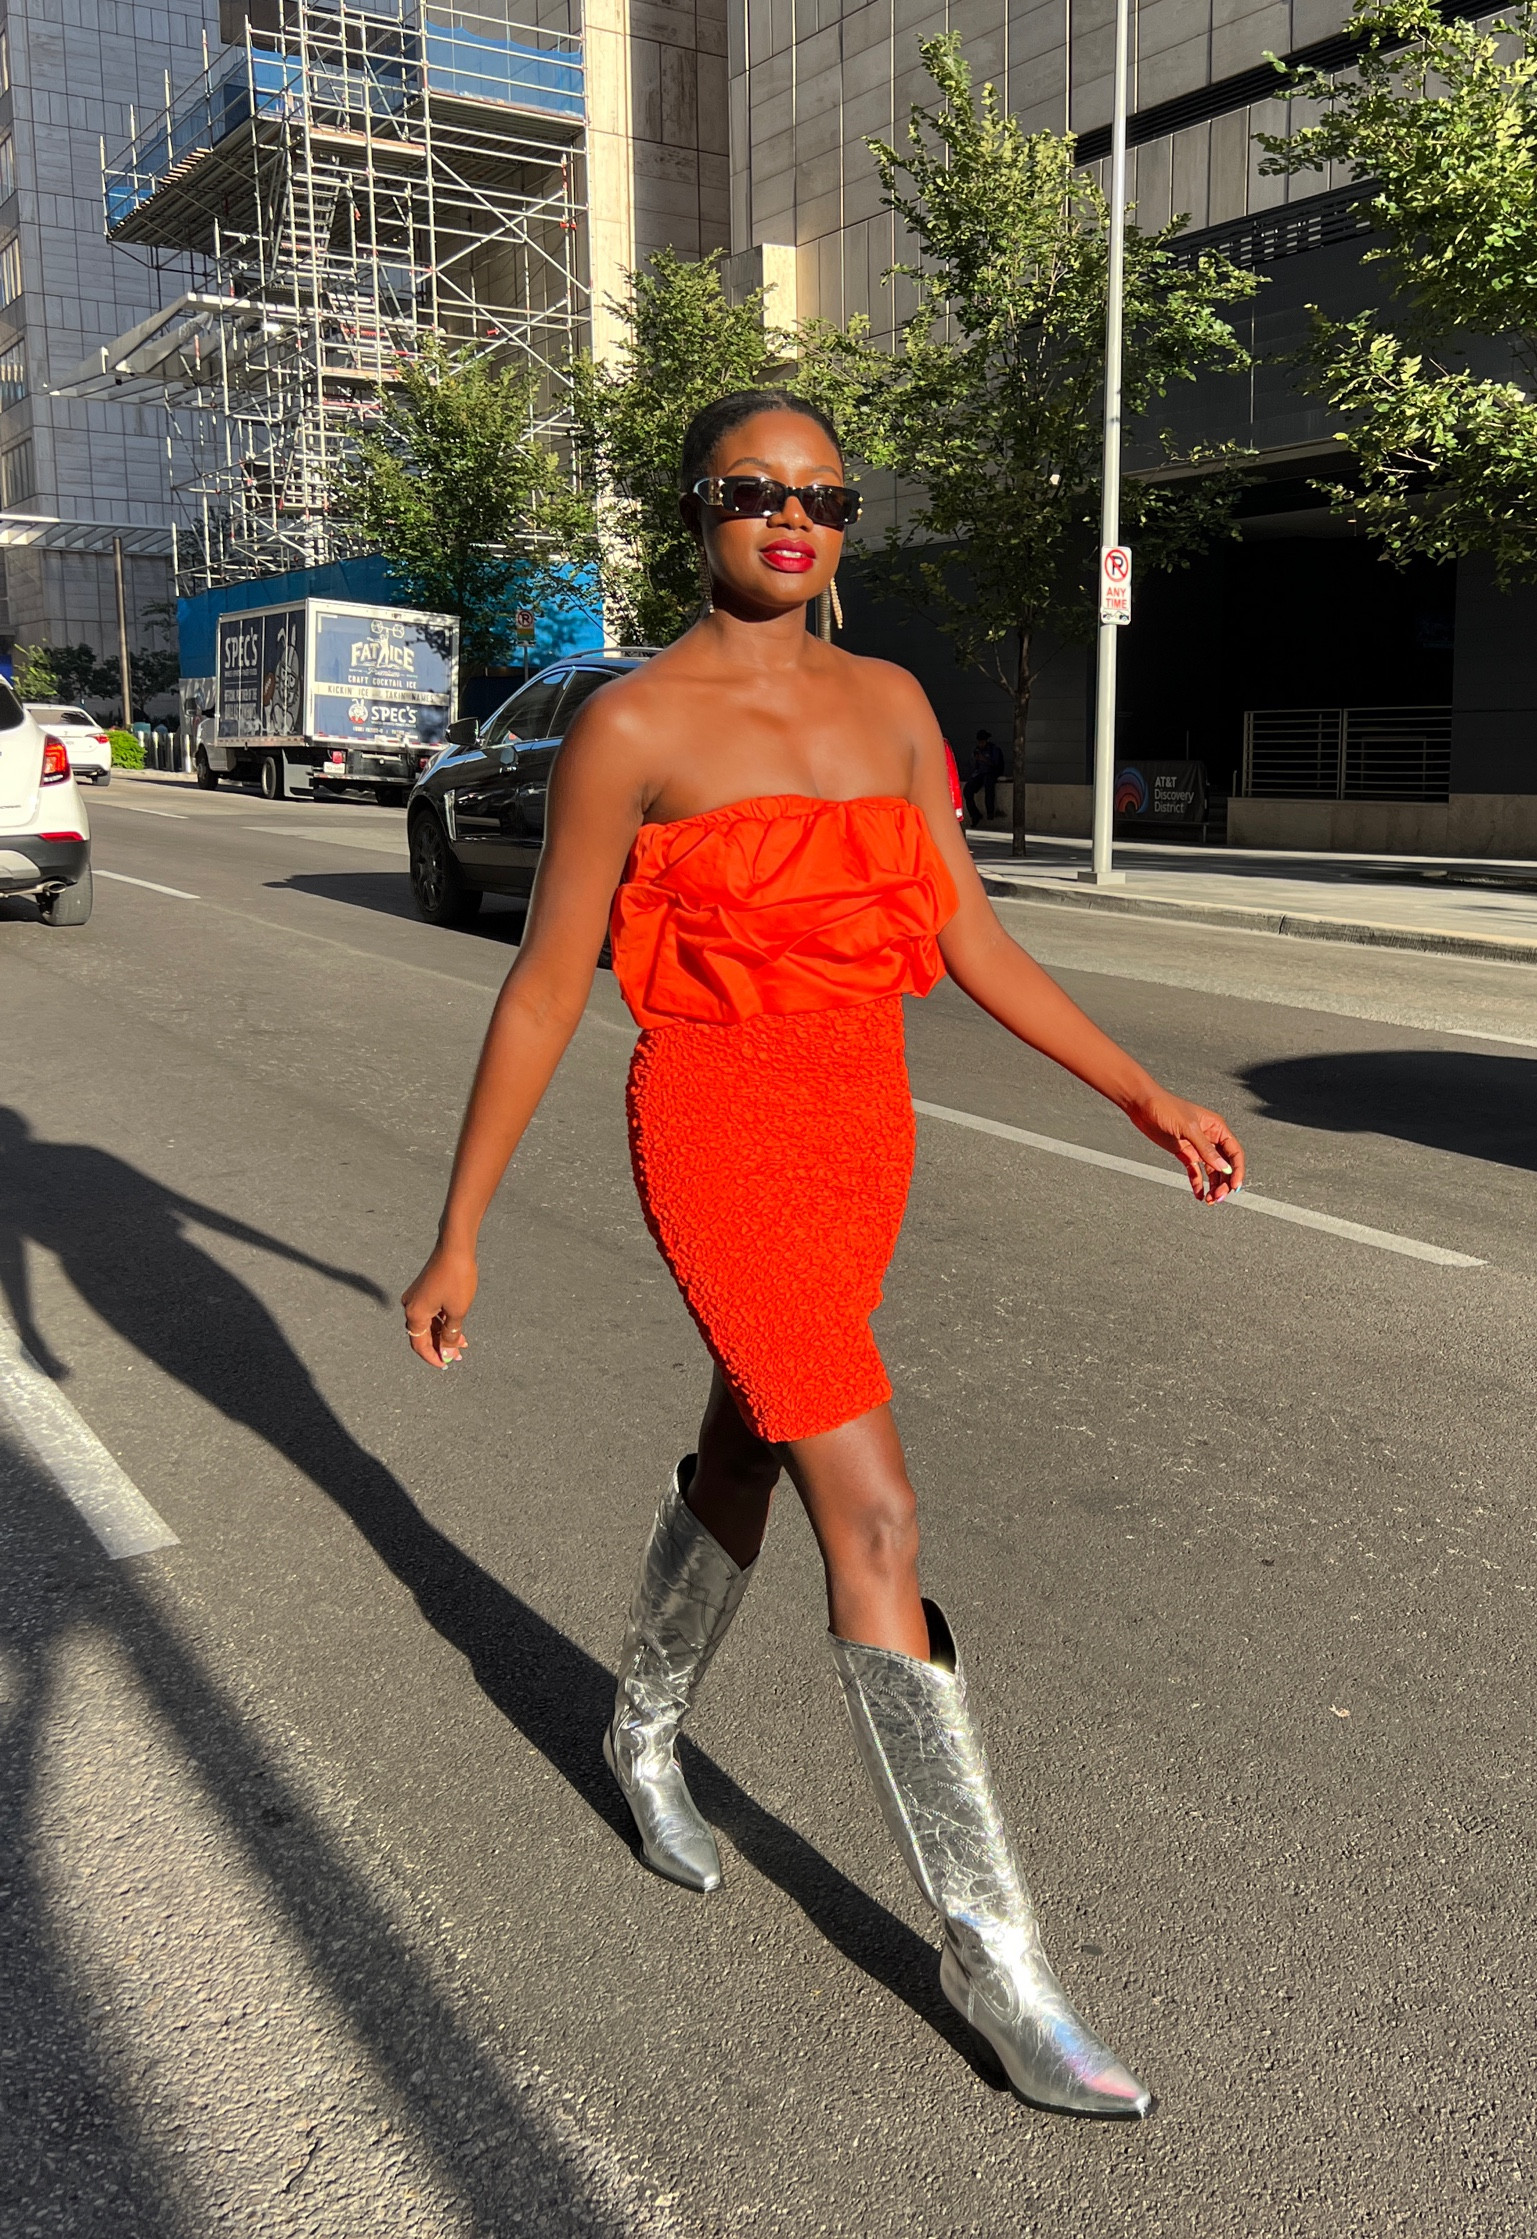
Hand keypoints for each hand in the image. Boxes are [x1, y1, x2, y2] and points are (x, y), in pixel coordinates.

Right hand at [400, 1243, 477, 1367]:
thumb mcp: (457, 1312)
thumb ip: (450, 1335)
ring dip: (443, 1334)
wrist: (455, 1247)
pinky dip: (441, 1321)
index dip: (433, 1357)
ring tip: (462, 1343)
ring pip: (428, 1324)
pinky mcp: (423, 1289)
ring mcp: (415, 1296)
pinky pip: (430, 1312)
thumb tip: (447, 1353)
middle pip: (422, 1335)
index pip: (419, 1345)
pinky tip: (456, 1326)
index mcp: (415, 1314)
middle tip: (458, 1355)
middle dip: (440, 1346)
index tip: (447, 1365)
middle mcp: (410, 1306)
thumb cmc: (456, 1278)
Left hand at [1126, 1088, 1245, 1203]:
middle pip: (1224, 1165)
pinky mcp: (1184, 1152)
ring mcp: (1197, 1146)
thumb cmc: (1165, 1107)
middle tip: (1219, 1197)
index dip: (1237, 1170)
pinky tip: (1198, 1194)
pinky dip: (1197, 1183)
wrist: (1142, 1105)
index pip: (1234, 1152)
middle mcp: (1210, 1138)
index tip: (1235, 1186)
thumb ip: (1206, 1149)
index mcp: (1216, 1128)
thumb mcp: (1188, 1129)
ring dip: (1213, 1186)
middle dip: (1224, 1182)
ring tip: (1210, 1200)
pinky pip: (1195, 1171)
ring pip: (1211, 1170)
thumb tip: (1223, 1167)